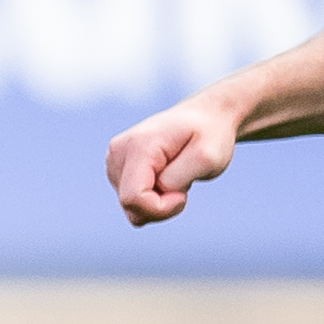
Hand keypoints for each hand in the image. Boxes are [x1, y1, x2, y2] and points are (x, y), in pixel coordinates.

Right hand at [109, 90, 240, 224]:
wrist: (205, 116)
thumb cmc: (210, 135)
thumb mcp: (207, 158)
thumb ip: (177, 180)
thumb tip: (155, 193)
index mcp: (138, 147)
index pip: (133, 198)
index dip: (162, 208)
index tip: (184, 194)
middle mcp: (118, 153)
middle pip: (129, 205)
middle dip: (160, 206)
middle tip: (184, 185)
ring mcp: (113, 160)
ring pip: (130, 206)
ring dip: (157, 201)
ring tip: (176, 177)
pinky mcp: (117, 168)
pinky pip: (131, 200)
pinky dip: (151, 197)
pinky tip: (165, 177)